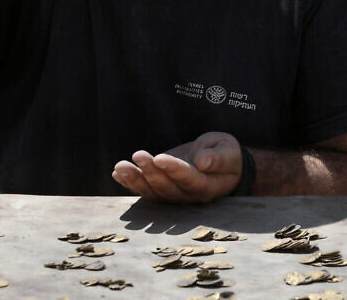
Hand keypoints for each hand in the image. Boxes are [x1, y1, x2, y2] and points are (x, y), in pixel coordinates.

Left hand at [111, 132, 242, 203]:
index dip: (174, 170)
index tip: (160, 157)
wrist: (221, 164)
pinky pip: (145, 190)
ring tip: (120, 166)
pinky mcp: (162, 190)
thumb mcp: (228, 151)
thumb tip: (203, 161)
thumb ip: (219, 158)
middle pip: (166, 188)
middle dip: (150, 172)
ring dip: (135, 179)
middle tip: (138, 154)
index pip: (188, 179)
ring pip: (152, 192)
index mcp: (207, 186)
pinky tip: (117, 174)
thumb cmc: (226, 155)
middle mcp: (188, 196)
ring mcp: (174, 195)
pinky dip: (130, 184)